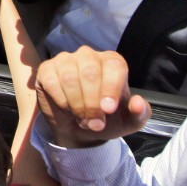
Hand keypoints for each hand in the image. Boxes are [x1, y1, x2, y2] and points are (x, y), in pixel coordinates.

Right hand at [34, 47, 151, 147]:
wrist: (78, 130)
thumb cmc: (106, 120)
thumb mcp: (128, 122)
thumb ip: (139, 113)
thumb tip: (138, 102)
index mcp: (112, 62)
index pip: (114, 67)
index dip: (111, 88)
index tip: (108, 110)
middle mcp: (89, 55)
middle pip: (90, 72)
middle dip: (91, 103)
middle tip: (94, 123)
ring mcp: (66, 60)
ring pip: (70, 77)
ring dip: (76, 104)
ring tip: (81, 119)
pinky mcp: (47, 69)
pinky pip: (51, 81)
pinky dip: (60, 100)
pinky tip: (66, 109)